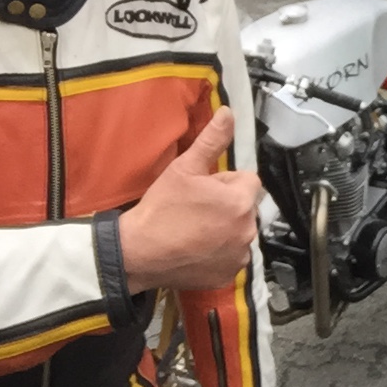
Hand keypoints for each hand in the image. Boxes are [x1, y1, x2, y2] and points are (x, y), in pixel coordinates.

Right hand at [120, 107, 262, 293]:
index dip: (224, 182)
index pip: (247, 180)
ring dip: (225, 228)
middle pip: (244, 206)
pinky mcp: (229, 274)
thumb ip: (212, 140)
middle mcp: (248, 229)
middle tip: (195, 209)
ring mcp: (240, 254)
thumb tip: (228, 113)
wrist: (138, 253)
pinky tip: (196, 249)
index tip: (202, 190)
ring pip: (238, 230)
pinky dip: (219, 252)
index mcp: (241, 200)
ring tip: (194, 229)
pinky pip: (232, 255)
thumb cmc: (161, 208)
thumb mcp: (184, 168)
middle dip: (226, 204)